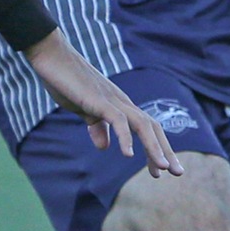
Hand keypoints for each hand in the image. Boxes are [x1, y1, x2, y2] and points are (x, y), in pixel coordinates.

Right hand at [23, 32, 180, 175]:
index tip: (160, 170)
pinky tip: (127, 155)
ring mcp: (112, 100)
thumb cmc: (66, 82)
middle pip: (152, 128)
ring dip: (154, 147)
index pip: (147, 129)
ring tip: (162, 168)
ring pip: (142, 125)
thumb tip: (105, 147)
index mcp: (120, 106)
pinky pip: (118, 120)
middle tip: (178, 173)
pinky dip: (125, 137)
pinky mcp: (98, 100)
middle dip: (166, 151)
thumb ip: (96, 126)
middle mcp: (122, 103)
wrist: (51, 57)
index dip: (156, 149)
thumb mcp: (83, 109)